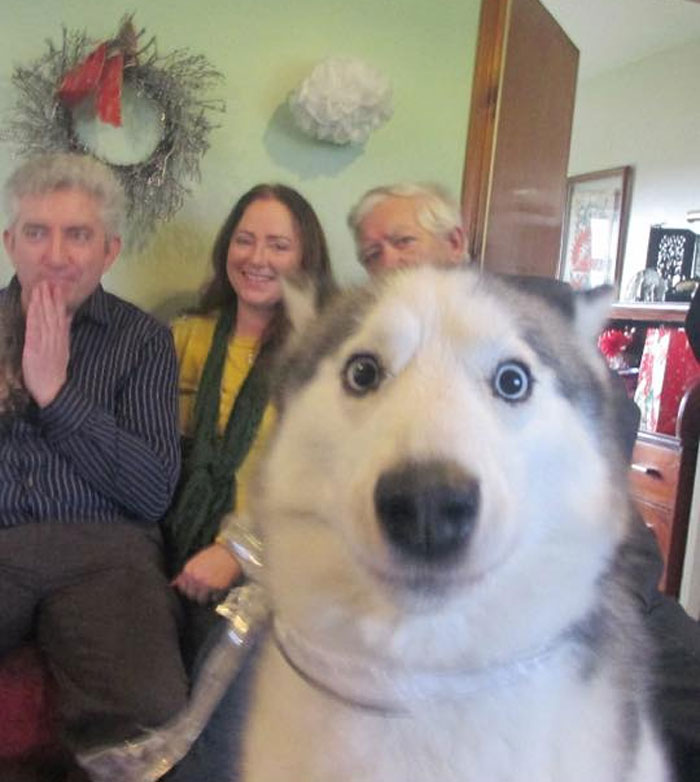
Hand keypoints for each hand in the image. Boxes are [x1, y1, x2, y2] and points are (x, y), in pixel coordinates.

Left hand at [22, 281, 69, 407]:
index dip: (59, 302)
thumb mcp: (62, 351)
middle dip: (51, 298)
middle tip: (48, 281)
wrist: (53, 392)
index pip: (61, 318)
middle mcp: (56, 341)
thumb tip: (67, 317)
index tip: (58, 287)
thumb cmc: (54, 374)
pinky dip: (34, 317)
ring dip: (42, 303)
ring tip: (40, 288)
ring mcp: (46, 345)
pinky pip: (35, 330)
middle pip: (54, 316)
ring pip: (45, 320)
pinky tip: (32, 306)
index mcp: (62, 341)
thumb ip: (63, 334)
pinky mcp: (35, 351)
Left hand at [171, 543, 241, 603]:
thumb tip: (173, 584)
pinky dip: (217, 597)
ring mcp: (205, 585)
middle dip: (197, 594)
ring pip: (200, 600)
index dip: (188, 588)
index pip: (181, 588)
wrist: (232, 553)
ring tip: (212, 591)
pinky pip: (213, 599)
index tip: (194, 587)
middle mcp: (195, 579)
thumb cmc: (216, 554)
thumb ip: (185, 573)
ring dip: (206, 597)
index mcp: (188, 570)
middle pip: (190, 595)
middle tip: (204, 590)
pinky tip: (220, 589)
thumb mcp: (197, 560)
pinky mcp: (217, 589)